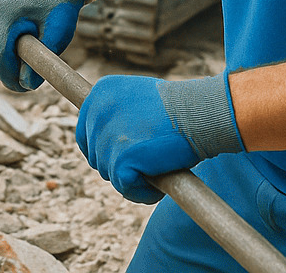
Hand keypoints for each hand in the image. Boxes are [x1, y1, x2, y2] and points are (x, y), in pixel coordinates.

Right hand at [0, 0, 96, 91]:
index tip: (23, 88)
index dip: (9, 76)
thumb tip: (27, 85)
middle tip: (26, 75)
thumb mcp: (57, 35)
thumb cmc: (58, 9)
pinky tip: (8, 49)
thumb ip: (42, 60)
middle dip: (5, 69)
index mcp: (5, 13)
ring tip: (21, 58)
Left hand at [76, 73, 243, 203]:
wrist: (199, 113)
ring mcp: (105, 136)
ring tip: (159, 166)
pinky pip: (125, 187)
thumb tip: (113, 142)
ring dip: (134, 178)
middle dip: (120, 165)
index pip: (86, 133)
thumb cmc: (180, 109)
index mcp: (100, 93)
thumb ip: (121, 116)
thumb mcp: (140, 101)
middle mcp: (96, 111)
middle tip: (150, 161)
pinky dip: (143, 192)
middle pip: (96, 156)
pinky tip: (160, 179)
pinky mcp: (119, 159)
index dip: (105, 150)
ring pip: (110, 174)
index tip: (124, 158)